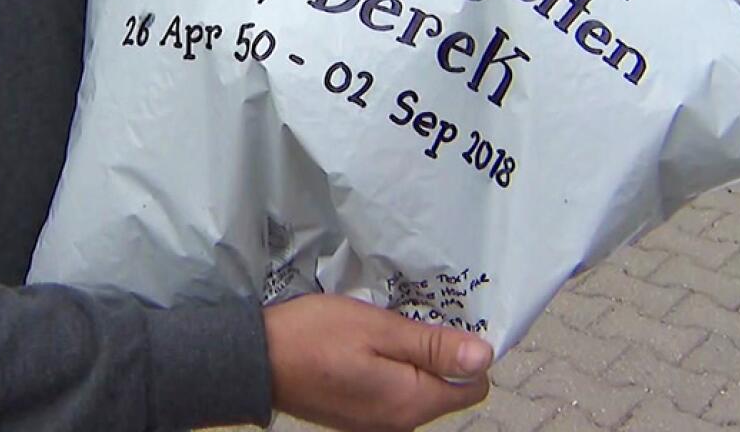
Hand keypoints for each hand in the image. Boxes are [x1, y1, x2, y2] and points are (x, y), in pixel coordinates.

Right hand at [264, 294, 492, 431]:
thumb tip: (484, 356)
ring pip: (418, 390)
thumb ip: (432, 345)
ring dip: (411, 360)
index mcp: (411, 402)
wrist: (255, 361)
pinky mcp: (358, 418)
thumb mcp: (378, 328)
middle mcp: (400, 422)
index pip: (473, 386)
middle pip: (445, 389)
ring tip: (383, 328)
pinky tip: (365, 347)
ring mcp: (377, 424)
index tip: (441, 321)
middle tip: (406, 317)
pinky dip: (390, 371)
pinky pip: (392, 395)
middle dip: (437, 354)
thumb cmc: (316, 336)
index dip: (466, 351)